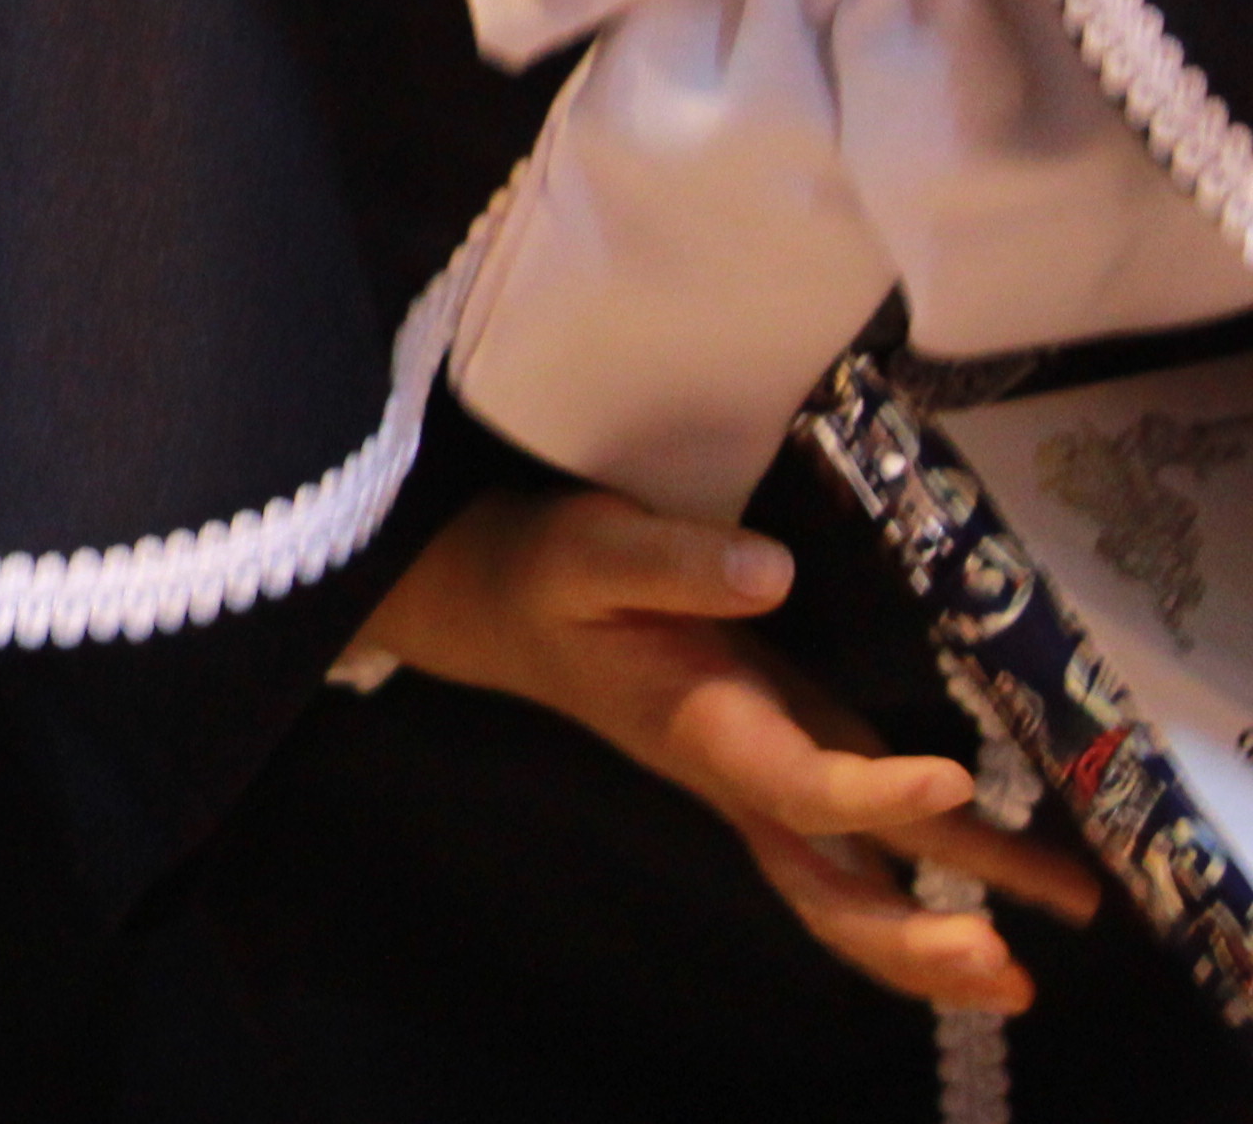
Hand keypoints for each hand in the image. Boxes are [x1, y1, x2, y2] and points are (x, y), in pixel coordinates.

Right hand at [356, 489, 1103, 1011]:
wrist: (504, 606)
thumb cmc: (551, 575)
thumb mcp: (594, 547)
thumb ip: (676, 561)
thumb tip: (774, 571)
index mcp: (702, 729)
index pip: (794, 785)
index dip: (871, 796)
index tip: (947, 780)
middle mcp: (738, 776)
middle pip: (828, 892)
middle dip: (911, 940)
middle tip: (1002, 965)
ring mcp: (760, 780)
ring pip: (845, 892)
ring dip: (931, 943)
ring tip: (1023, 980)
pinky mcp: (781, 761)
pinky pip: (857, 852)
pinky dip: (931, 885)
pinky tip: (1012, 893)